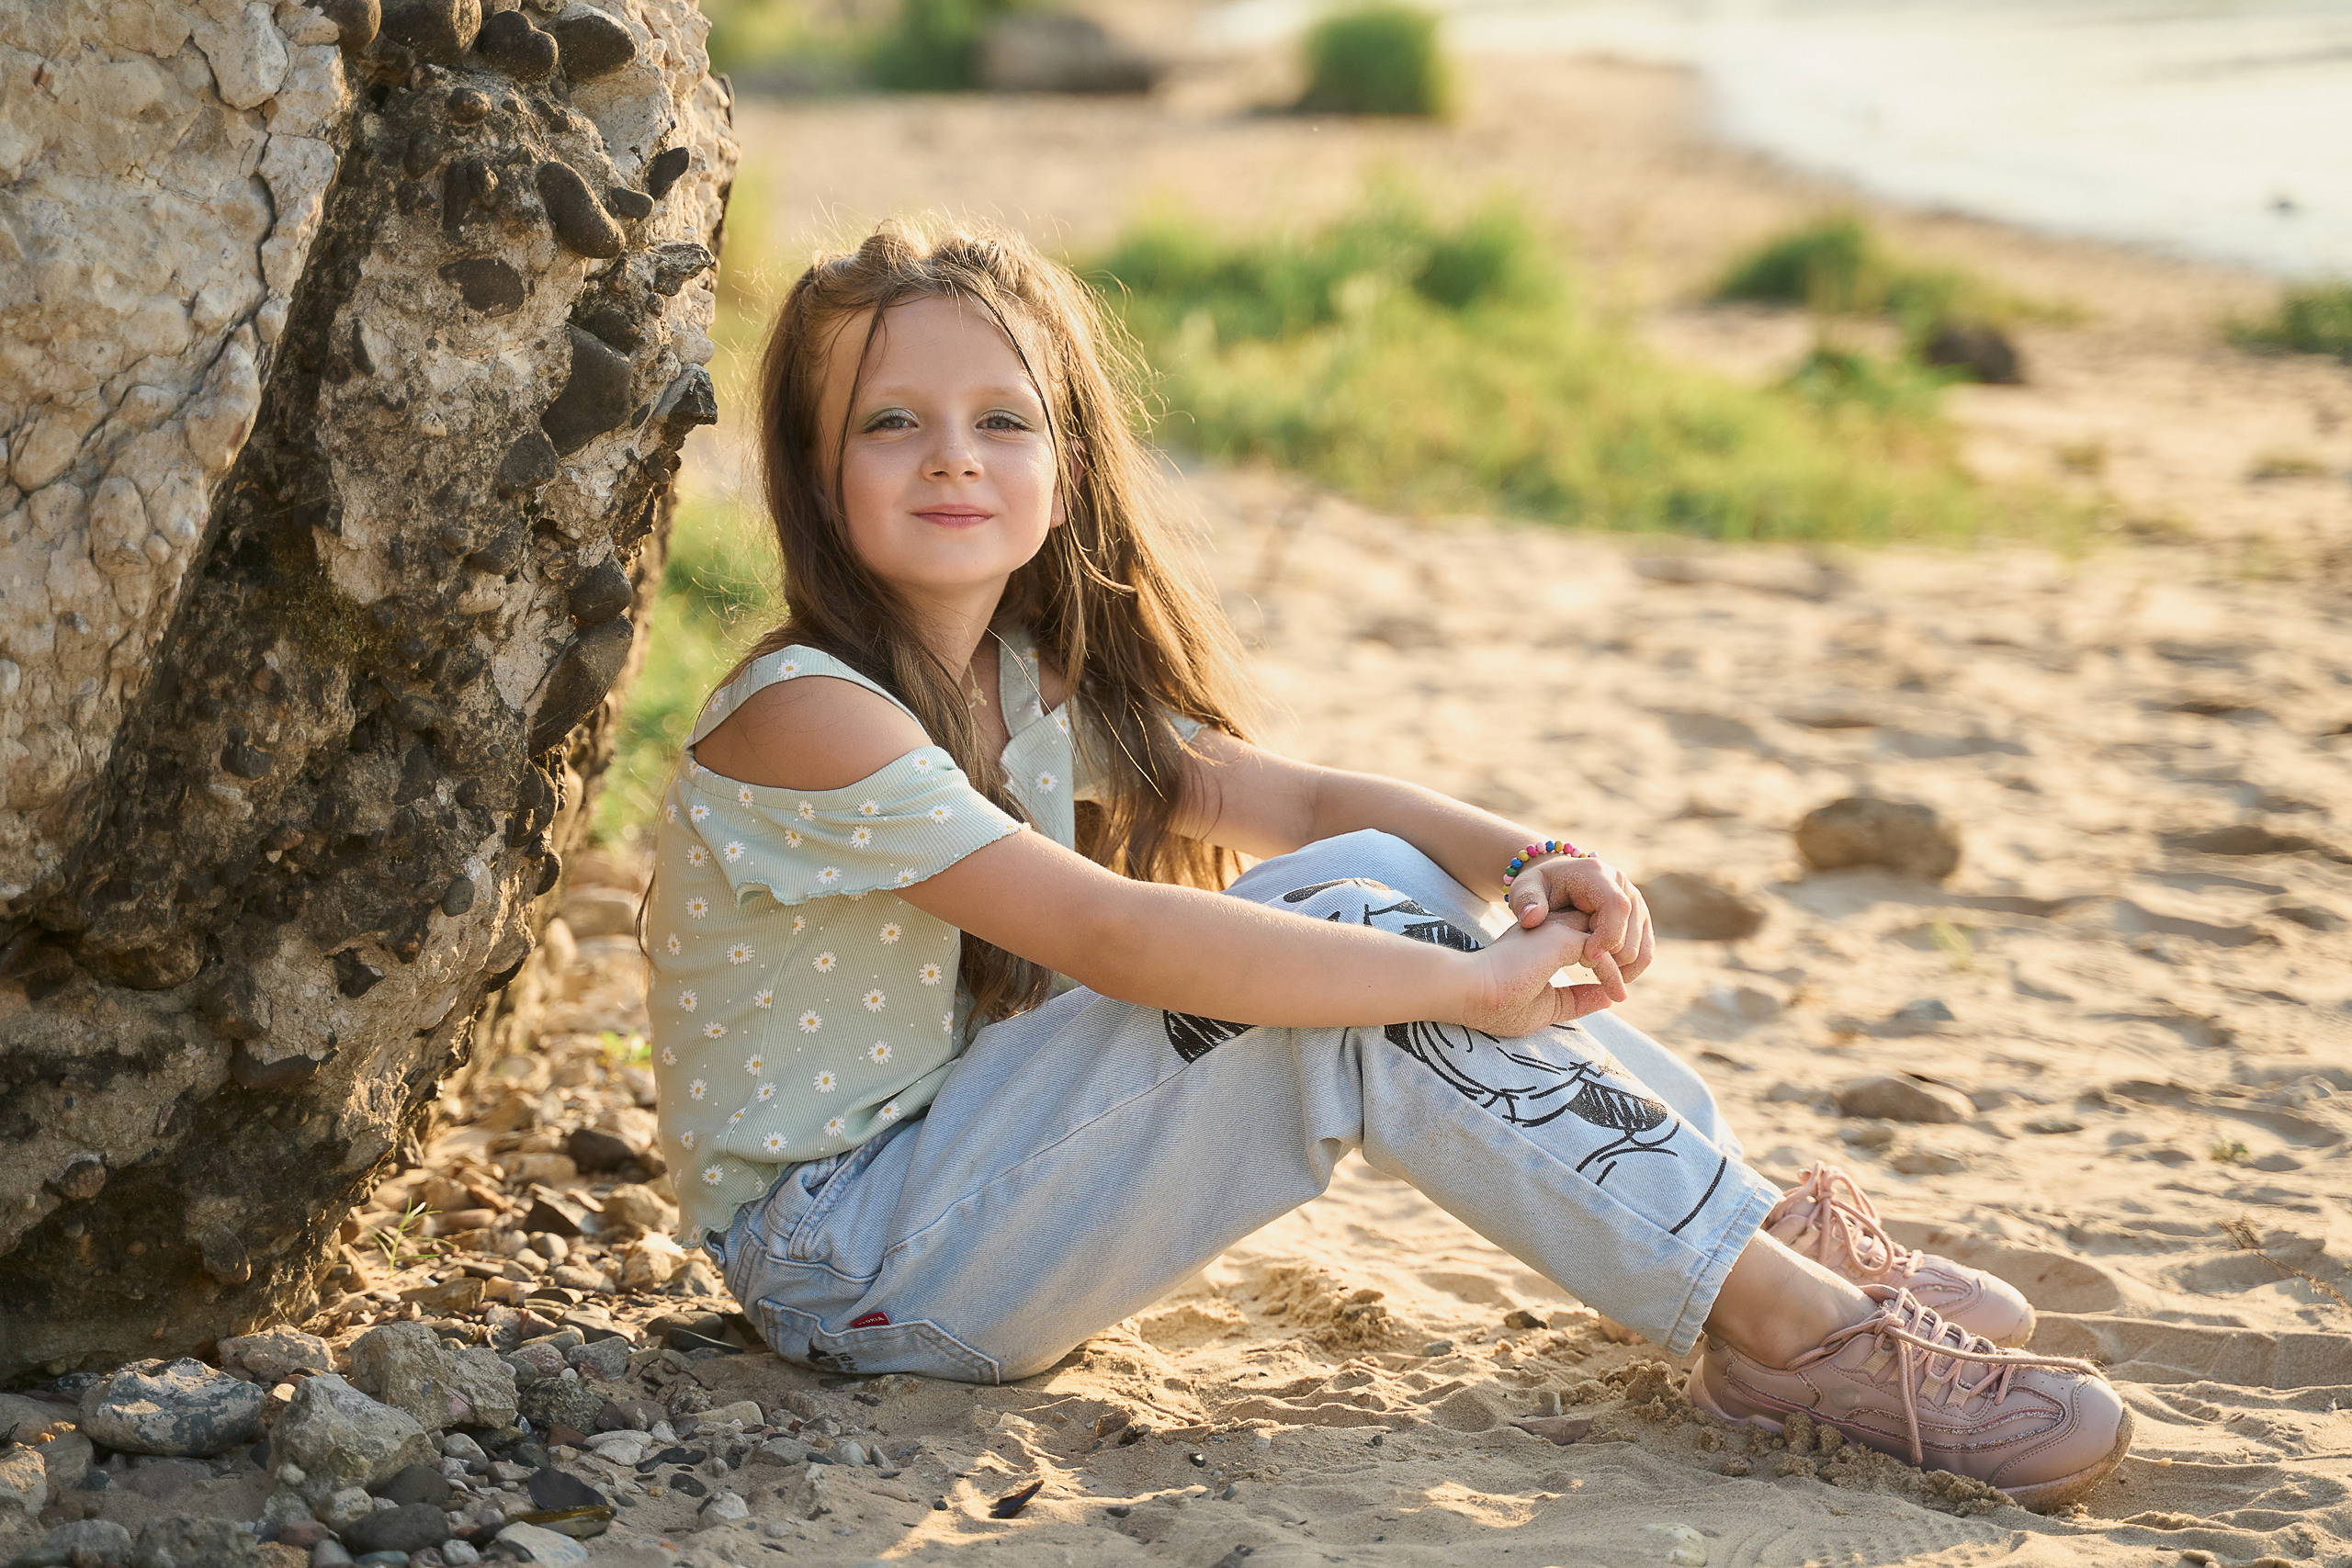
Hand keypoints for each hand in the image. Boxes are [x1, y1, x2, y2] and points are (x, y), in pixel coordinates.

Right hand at [1459, 906, 1622, 1035]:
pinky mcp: (1561, 938)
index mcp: (1540, 941)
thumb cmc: (1496, 1003)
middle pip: (1596, 933)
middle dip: (1617, 960)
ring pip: (1603, 939)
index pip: (1581, 941)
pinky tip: (1616, 994)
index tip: (1611, 992)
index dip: (1600, 963)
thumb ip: (1576, 998)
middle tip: (1623, 990)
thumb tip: (1609, 998)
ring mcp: (1555, 929)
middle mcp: (1548, 928)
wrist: (1469, 992)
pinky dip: (1612, 973)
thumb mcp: (1546, 1005)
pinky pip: (1602, 951)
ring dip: (1619, 966)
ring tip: (1622, 994)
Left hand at [1502, 853, 1653, 994]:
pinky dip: (1629, 971)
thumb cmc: (1538, 887)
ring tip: (1587, 967)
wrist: (1555, 881)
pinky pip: (1645, 954)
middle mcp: (1624, 886)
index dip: (1606, 937)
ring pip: (1640, 950)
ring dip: (1617, 967)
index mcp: (1598, 875)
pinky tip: (1605, 976)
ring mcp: (1636, 904)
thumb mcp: (1524, 888)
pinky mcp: (1640, 921)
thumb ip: (1525, 900)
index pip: (1617, 907)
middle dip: (1606, 957)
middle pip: (1630, 935)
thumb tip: (1532, 918)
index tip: (1584, 958)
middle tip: (1578, 960)